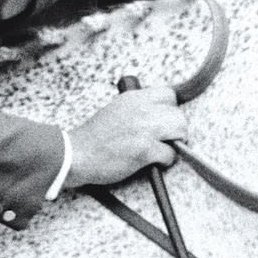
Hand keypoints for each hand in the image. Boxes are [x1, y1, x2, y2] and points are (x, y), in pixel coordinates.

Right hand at [66, 84, 183, 187]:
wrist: (76, 154)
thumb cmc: (94, 138)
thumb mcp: (116, 109)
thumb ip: (137, 108)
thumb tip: (157, 114)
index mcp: (134, 98)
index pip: (169, 95)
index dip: (170, 110)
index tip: (163, 122)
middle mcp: (142, 109)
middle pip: (179, 114)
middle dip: (176, 129)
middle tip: (166, 139)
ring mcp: (144, 129)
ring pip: (180, 130)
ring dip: (175, 143)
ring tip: (162, 149)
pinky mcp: (144, 150)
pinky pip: (171, 154)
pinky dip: (165, 161)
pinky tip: (153, 162)